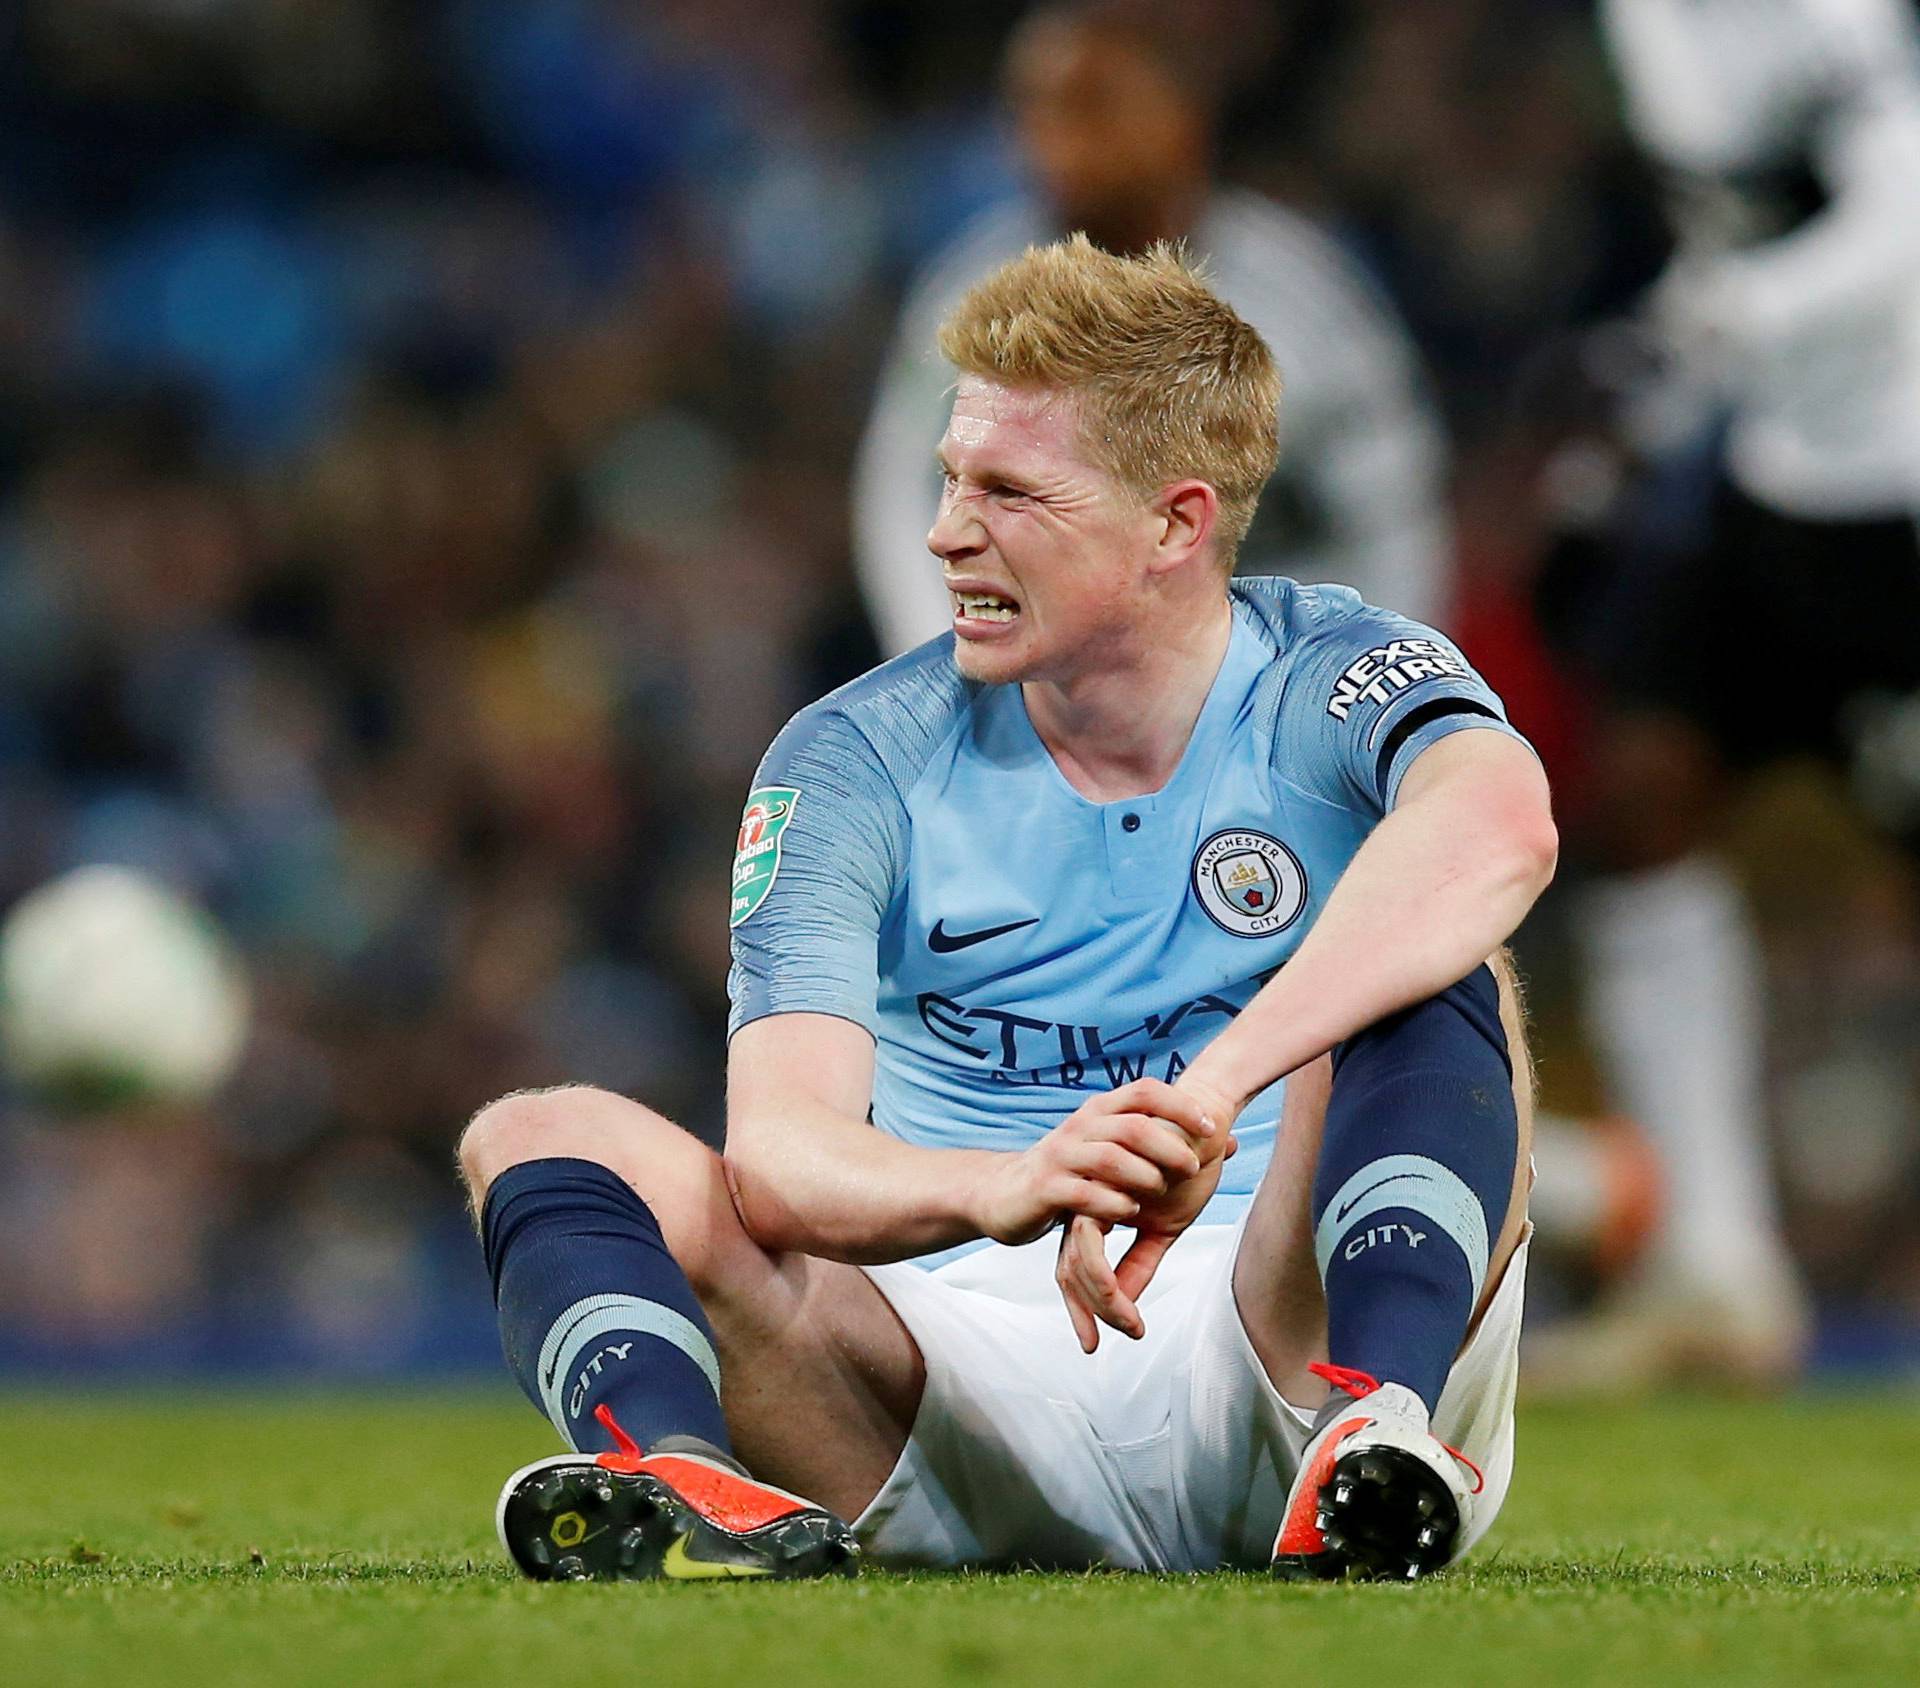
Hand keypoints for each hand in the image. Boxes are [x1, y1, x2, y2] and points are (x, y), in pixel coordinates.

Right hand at [968, 1079, 1223, 1247]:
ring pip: (1110, 1157)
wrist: (1006, 1195)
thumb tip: (1230, 1141)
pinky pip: (1086, 1193)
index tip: (1212, 1126)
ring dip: (1145, 1176)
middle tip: (1193, 1169)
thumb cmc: (1074, 1174)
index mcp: (1100, 1111)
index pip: (1144, 1091)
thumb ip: (1167, 1145)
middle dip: (1169, 1145)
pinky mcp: (1046, 1188)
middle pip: (1133, 1124)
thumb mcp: (1116, 1152)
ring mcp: (1061, 1155)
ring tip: (1162, 1193)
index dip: (1181, 1104)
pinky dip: (1115, 1203)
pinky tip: (1130, 1212)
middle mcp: (1080, 1125)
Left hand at [1056, 1074, 1242, 1352]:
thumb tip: (1127, 1301)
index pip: (1075, 1265)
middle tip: (1097, 1345)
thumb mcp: (1166, 1225)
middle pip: (1067, 1269)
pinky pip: (1095, 1249)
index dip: (1081, 1306)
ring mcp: (1091, 1196)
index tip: (1091, 1341)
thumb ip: (1141, 1261)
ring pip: (1078, 1263)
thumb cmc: (1186, 1166)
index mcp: (1097, 1210)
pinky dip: (1110, 1285)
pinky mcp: (1103, 1192)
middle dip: (1083, 1313)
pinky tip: (1128, 1306)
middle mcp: (1086, 1203)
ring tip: (1129, 1327)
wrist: (1204, 1122)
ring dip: (1101, 1305)